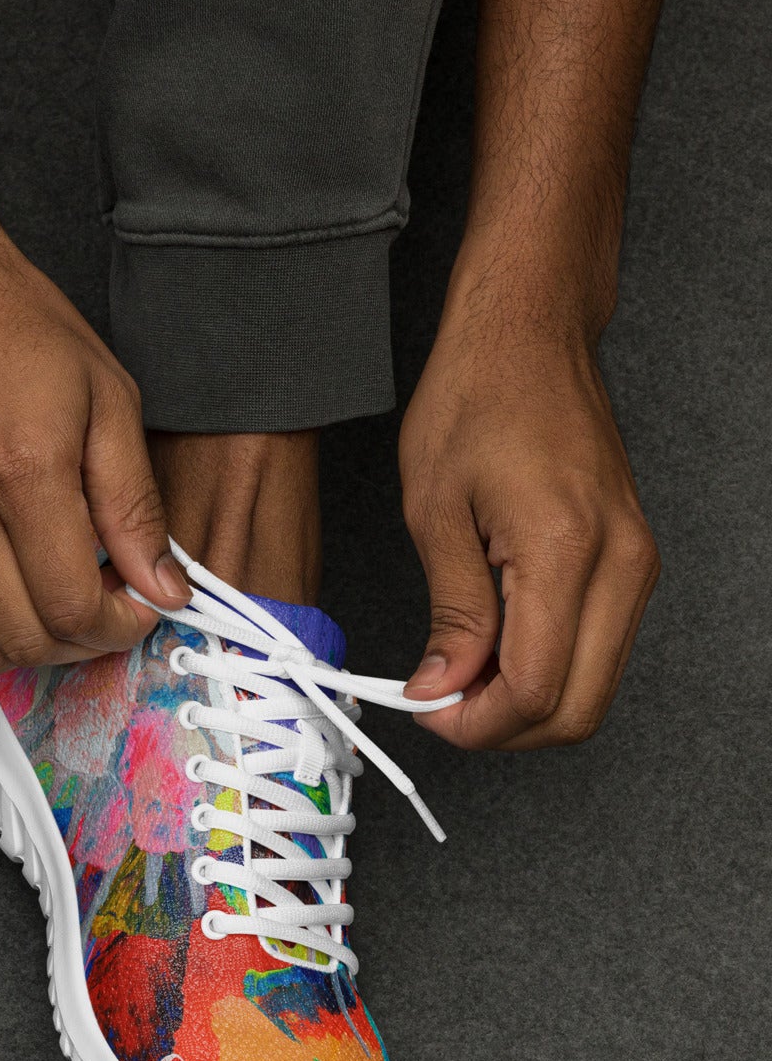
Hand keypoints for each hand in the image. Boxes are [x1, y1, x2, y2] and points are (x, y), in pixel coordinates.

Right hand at [0, 180, 188, 671]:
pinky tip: (24, 568)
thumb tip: (162, 586)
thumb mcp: (107, 396)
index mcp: (25, 470)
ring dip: (35, 640)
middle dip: (83, 643)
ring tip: (68, 595)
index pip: (73, 606)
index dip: (121, 624)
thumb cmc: (10, 319)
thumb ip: (134, 503)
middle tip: (113, 604)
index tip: (143, 601)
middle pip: (25, 640)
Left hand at [399, 298, 658, 748]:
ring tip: (457, 671)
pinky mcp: (631, 558)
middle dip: (504, 726)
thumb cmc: (475, 398)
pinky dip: (546, 665)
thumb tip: (444, 687)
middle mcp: (621, 564)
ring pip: (594, 686)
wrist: (529, 334)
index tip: (424, 710)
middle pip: (579, 708)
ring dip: (525, 701)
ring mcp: (636, 562)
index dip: (476, 723)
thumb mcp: (435, 511)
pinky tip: (492, 645)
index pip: (538, 690)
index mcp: (568, 551)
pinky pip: (597, 645)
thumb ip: (452, 612)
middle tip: (439, 703)